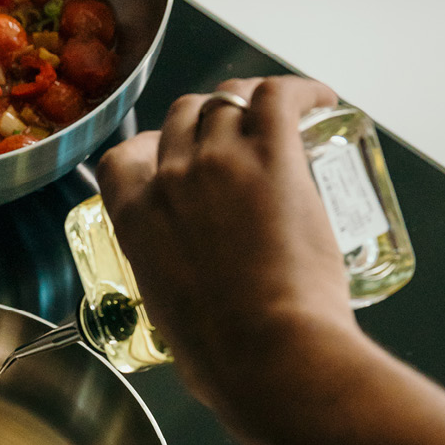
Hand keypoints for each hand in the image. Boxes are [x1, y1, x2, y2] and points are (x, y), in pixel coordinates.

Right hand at [97, 76, 359, 409]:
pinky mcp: (274, 158)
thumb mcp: (164, 313)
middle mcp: (169, 179)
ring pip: (228, 101)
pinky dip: (302, 91)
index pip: (124, 158)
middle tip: (235, 136)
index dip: (149, 147)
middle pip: (183, 116)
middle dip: (206, 119)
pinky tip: (320, 100)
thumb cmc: (219, 353)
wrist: (264, 353)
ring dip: (250, 102)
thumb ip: (170, 285)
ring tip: (279, 116)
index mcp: (134, 219)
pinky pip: (281, 96)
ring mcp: (220, 163)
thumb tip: (191, 303)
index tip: (167, 154)